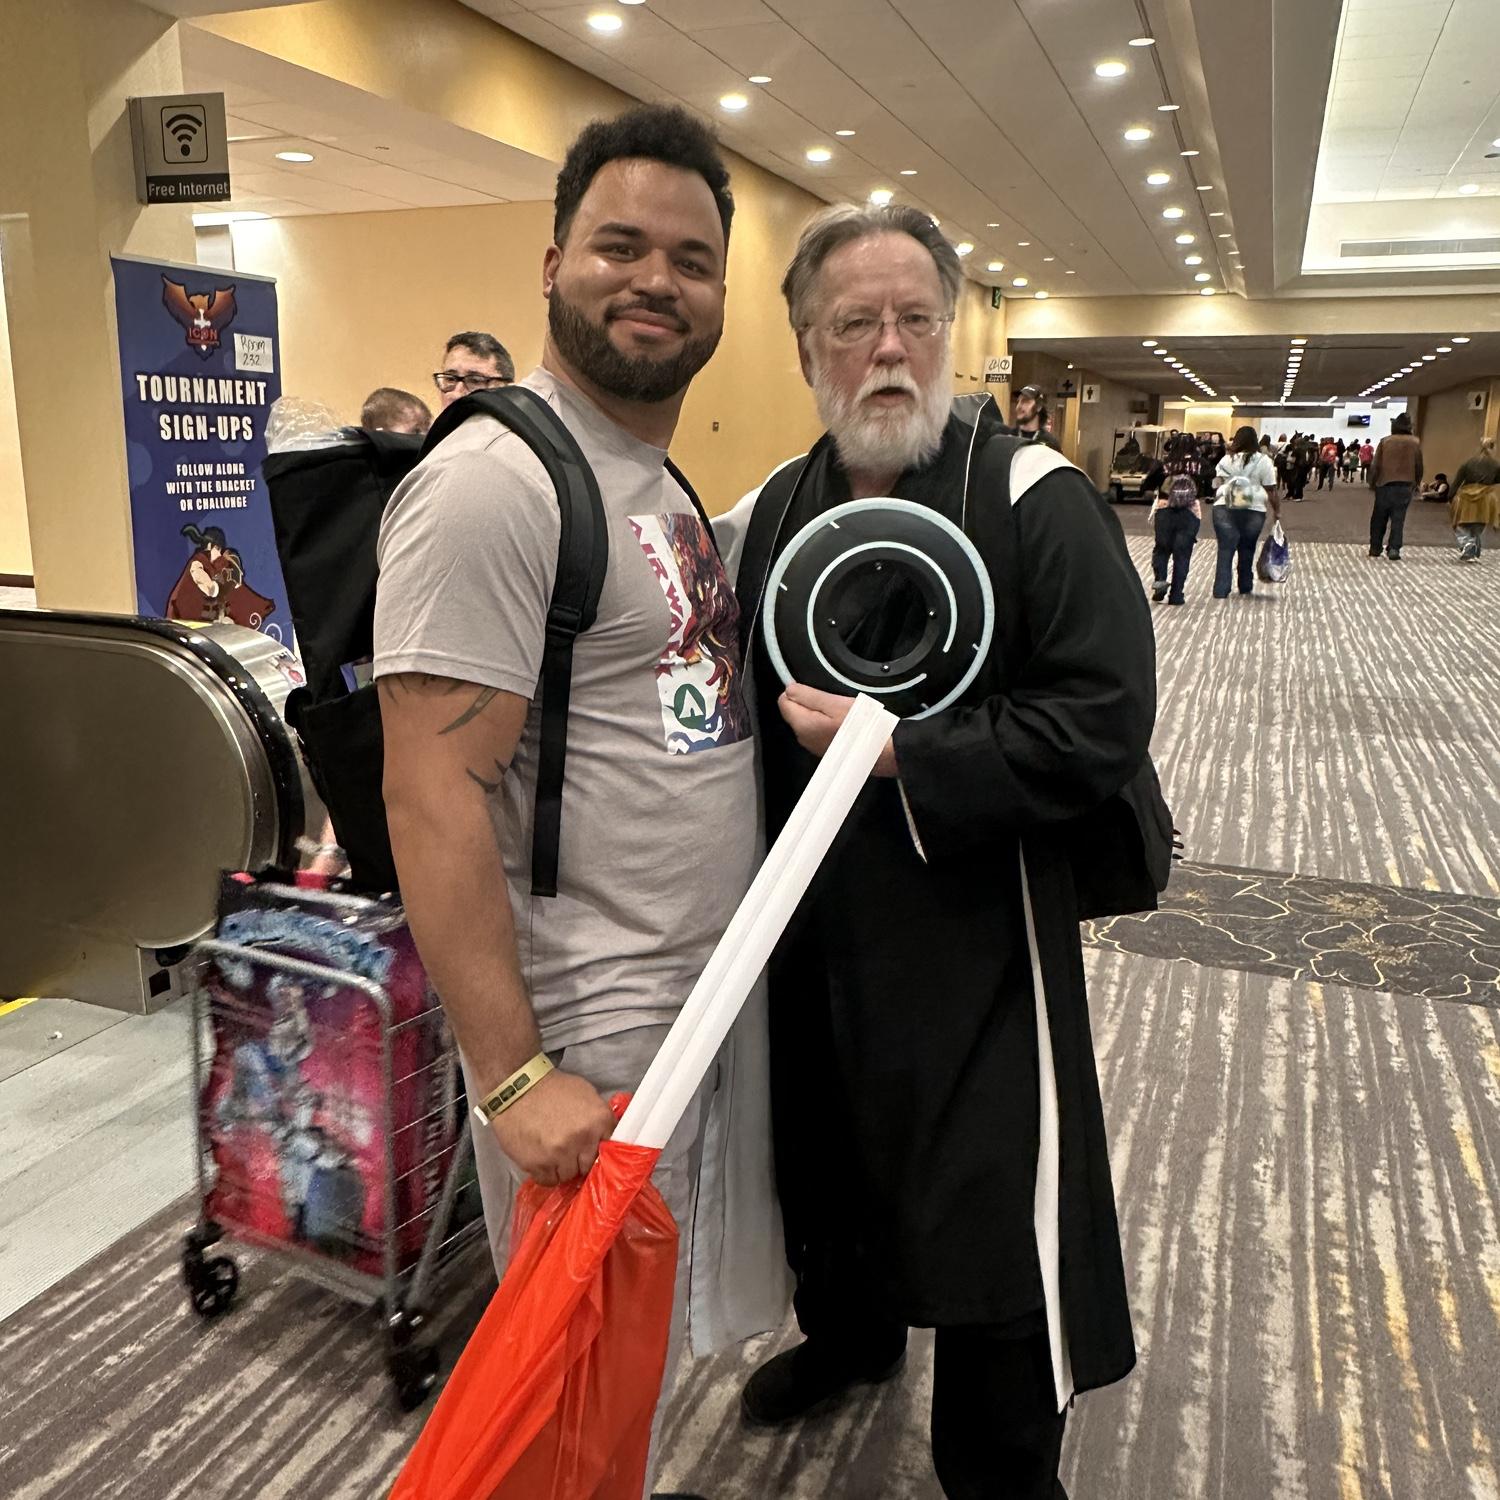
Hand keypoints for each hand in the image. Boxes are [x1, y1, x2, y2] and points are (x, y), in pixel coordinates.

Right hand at [489, 1068, 615, 1185]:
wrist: (516, 1088)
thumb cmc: (552, 1089)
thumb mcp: (585, 1093)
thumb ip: (599, 1118)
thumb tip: (608, 1138)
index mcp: (599, 1120)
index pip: (609, 1150)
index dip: (597, 1150)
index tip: (589, 1150)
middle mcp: (583, 1139)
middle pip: (588, 1166)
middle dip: (579, 1160)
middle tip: (568, 1150)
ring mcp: (560, 1153)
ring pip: (568, 1175)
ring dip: (561, 1167)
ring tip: (551, 1152)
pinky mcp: (538, 1164)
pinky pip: (548, 1181)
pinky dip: (545, 1173)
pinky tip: (541, 1158)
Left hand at [778, 681, 897, 775]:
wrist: (881, 750)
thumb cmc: (861, 727)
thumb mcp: (834, 703)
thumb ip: (808, 695)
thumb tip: (789, 689)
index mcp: (802, 725)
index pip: (783, 701)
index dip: (797, 690)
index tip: (814, 690)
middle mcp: (803, 738)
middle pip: (795, 711)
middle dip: (809, 702)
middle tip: (831, 701)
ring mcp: (813, 745)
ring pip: (808, 720)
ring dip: (819, 712)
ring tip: (839, 712)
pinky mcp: (824, 749)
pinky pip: (818, 730)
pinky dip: (827, 723)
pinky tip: (842, 722)